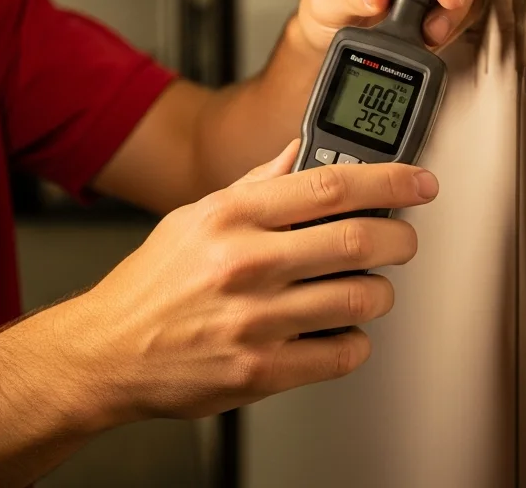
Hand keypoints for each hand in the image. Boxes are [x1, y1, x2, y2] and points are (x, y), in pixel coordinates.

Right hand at [63, 140, 438, 421]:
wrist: (108, 352)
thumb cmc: (151, 285)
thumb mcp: (194, 217)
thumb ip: (253, 186)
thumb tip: (300, 154)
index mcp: (231, 217)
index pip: (329, 185)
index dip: (388, 180)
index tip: (417, 182)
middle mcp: (245, 264)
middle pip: (357, 239)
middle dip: (400, 238)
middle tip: (403, 240)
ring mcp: (255, 320)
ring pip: (359, 298)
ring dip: (378, 291)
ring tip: (365, 287)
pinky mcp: (262, 371)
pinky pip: (342, 353)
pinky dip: (355, 340)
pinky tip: (338, 329)